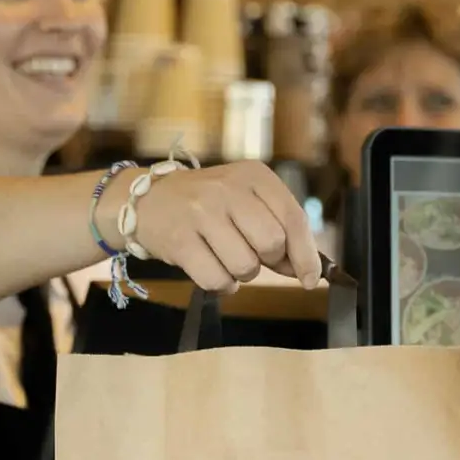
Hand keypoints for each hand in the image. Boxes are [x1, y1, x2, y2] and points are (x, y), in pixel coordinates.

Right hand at [126, 161, 321, 293]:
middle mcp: (228, 188)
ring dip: (241, 273)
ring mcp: (201, 212)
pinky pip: (217, 280)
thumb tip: (307, 272)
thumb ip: (279, 231)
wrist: (148, 200)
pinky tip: (210, 268)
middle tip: (251, 254)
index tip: (311, 279)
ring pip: (246, 266)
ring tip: (224, 256)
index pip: (294, 218)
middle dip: (268, 260)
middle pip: (272, 243)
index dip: (306, 255)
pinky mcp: (180, 240)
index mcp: (254, 175)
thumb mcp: (247, 201)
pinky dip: (221, 285)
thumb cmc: (208, 205)